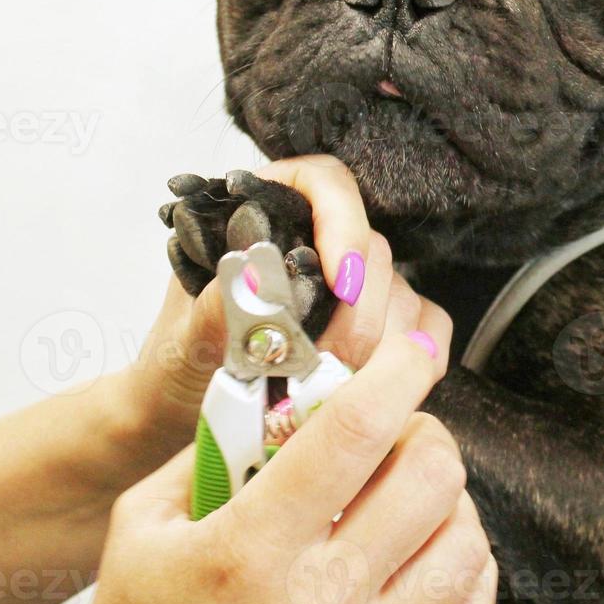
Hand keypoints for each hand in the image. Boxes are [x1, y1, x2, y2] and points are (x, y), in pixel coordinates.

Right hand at [86, 276, 494, 603]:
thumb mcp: (141, 531)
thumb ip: (213, 452)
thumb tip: (288, 391)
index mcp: (246, 551)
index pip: (354, 431)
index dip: (397, 373)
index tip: (410, 352)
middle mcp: (315, 603)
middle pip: (430, 477)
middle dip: (423, 434)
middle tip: (398, 435)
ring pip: (464, 541)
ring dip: (448, 500)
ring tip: (411, 496)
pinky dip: (463, 564)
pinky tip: (426, 551)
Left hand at [119, 156, 415, 465]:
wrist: (182, 419)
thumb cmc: (177, 368)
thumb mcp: (183, 340)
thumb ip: (219, 307)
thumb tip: (262, 277)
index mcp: (264, 217)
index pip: (323, 183)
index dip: (343, 221)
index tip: (341, 277)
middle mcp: (317, 244)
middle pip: (371, 246)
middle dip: (358, 309)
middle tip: (328, 360)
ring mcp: (355, 287)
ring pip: (402, 291)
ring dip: (381, 343)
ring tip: (335, 386)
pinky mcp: (383, 327)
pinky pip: (427, 325)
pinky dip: (418, 356)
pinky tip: (386, 385)